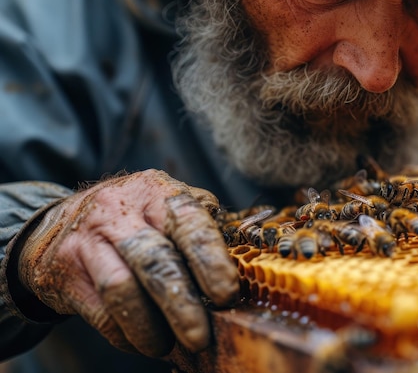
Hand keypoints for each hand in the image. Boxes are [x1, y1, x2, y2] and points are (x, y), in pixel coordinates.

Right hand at [17, 169, 238, 356]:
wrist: (55, 224)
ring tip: (167, 345)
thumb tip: (243, 264)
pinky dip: (125, 335)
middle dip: (182, 304)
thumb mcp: (162, 206)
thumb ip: (199, 225)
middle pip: (156, 260)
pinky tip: (142, 342)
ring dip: (150, 327)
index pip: (189, 222)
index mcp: (156, 191)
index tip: (227, 294)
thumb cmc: (131, 219)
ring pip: (122, 289)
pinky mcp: (65, 273)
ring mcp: (88, 241)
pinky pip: (100, 312)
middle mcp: (120, 210)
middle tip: (200, 336)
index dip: (210, 260)